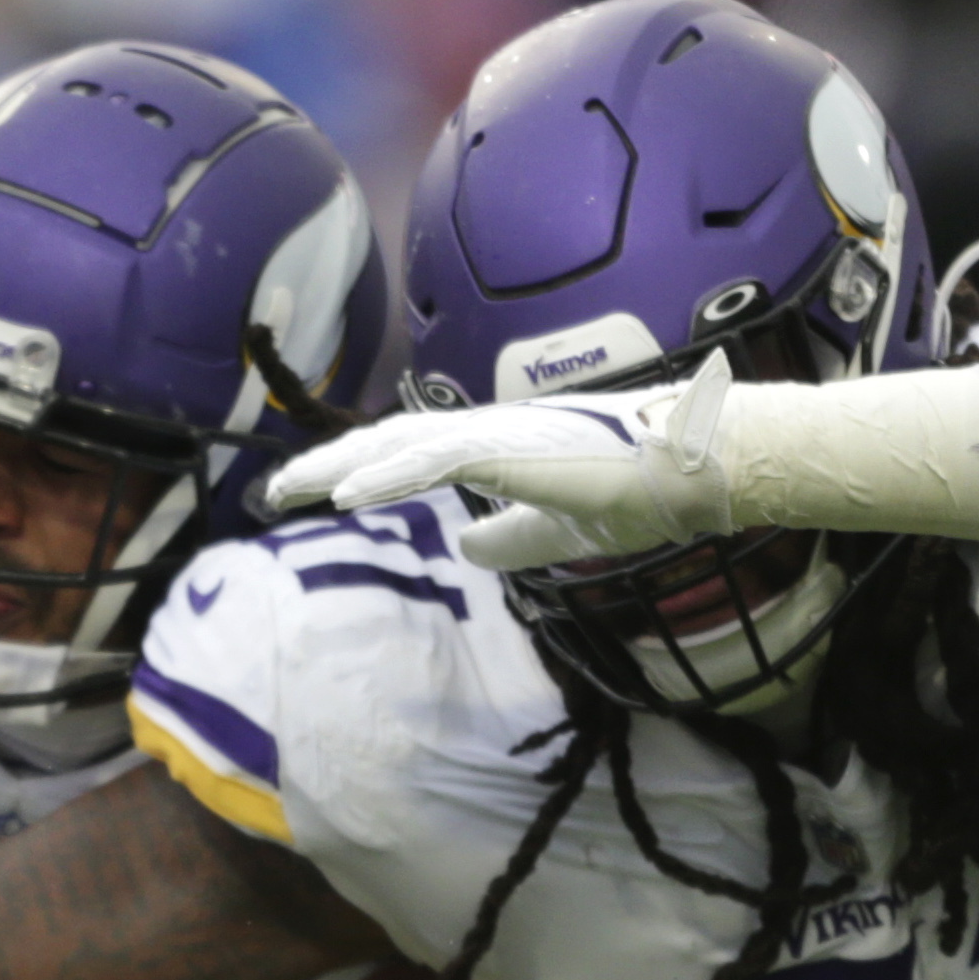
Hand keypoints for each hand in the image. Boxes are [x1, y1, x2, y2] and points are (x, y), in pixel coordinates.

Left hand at [269, 351, 739, 569]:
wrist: (700, 468)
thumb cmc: (641, 491)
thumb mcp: (557, 530)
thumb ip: (510, 537)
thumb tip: (465, 547)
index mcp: (496, 447)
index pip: (410, 456)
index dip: (360, 471)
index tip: (313, 493)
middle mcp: (486, 431)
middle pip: (388, 445)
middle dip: (328, 467)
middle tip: (278, 492)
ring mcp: (496, 433)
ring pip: (396, 447)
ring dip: (337, 468)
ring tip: (288, 489)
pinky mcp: (508, 446)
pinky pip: (431, 461)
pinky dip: (382, 475)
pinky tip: (342, 495)